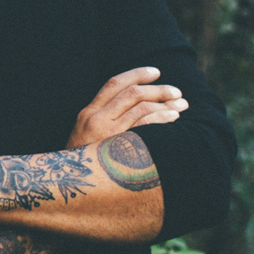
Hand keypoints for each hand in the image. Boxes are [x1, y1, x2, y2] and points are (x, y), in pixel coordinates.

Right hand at [65, 67, 185, 149]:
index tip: (156, 72)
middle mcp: (96, 117)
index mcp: (89, 112)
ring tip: (181, 105)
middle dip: (158, 89)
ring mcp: (107, 131)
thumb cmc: (84, 160)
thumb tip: (132, 107)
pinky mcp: (118, 145)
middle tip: (176, 92)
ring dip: (165, 103)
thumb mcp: (85, 134)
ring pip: (140, 107)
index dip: (137, 74)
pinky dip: (161, 117)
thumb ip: (103, 119)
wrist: (72, 181)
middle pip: (131, 93)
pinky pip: (144, 124)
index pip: (114, 83)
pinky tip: (173, 117)